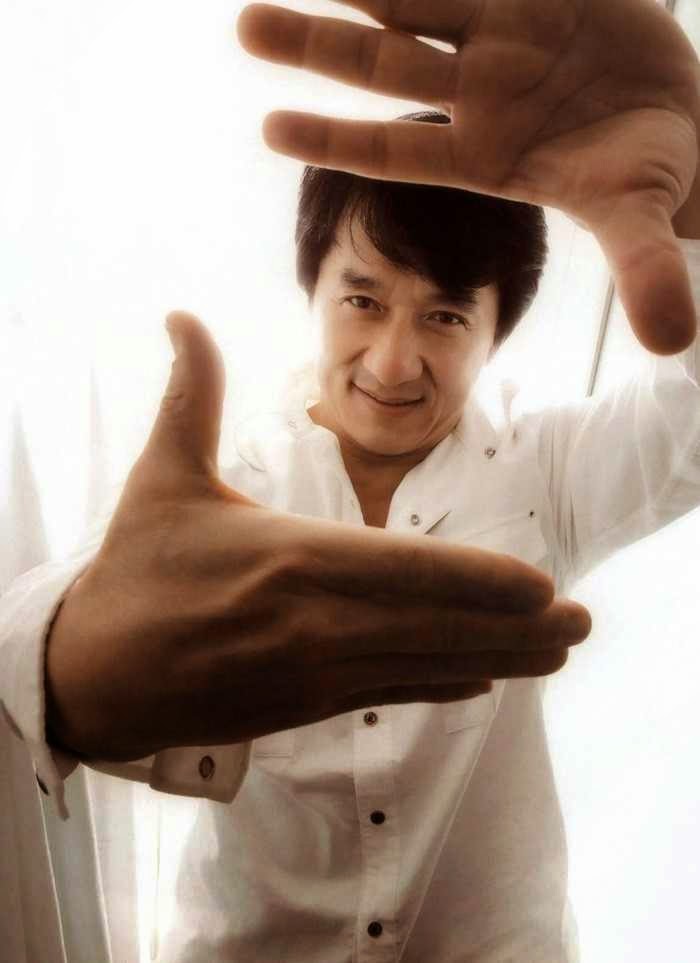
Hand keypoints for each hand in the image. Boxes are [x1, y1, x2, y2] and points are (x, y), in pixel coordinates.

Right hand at [45, 311, 589, 762]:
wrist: (91, 676)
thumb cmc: (132, 572)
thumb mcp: (162, 478)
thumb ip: (193, 397)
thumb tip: (182, 315)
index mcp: (290, 558)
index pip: (407, 571)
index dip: (480, 581)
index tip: (542, 586)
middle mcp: (315, 624)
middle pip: (435, 628)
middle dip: (516, 630)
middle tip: (582, 623)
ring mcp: (313, 674)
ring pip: (423, 668)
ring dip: (497, 662)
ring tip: (555, 656)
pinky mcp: (303, 707)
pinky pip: (389, 694)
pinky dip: (441, 686)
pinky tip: (482, 685)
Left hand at [237, 0, 699, 355]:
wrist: (685, 114)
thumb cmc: (651, 173)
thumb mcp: (644, 217)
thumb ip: (644, 271)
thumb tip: (672, 342)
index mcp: (486, 154)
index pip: (394, 150)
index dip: (335, 139)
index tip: (270, 130)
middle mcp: (479, 92)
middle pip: (381, 65)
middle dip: (316, 46)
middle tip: (247, 28)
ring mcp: (502, 34)